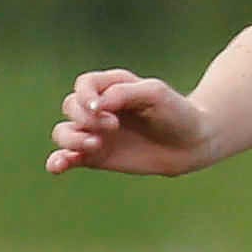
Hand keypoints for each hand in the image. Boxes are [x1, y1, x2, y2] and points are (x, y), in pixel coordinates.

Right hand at [47, 69, 212, 176]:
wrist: (194, 143)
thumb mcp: (155, 94)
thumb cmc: (177, 113)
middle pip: (70, 107)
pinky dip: (58, 161)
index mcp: (112, 87)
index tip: (103, 109)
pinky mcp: (96, 156)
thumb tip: (93, 106)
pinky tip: (58, 167)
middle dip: (85, 117)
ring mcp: (96, 133)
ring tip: (95, 145)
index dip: (86, 96)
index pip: (84, 85)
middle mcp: (99, 109)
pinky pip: (68, 158)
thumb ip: (123, 93)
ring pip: (63, 132)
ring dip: (71, 139)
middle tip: (113, 127)